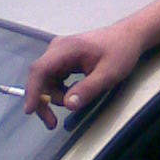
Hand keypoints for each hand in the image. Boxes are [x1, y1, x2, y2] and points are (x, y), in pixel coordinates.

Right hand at [24, 23, 144, 128]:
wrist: (129, 37)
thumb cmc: (120, 52)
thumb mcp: (109, 74)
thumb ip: (88, 89)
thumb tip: (68, 105)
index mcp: (66, 49)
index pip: (40, 70)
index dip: (33, 91)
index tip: (30, 110)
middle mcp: (57, 49)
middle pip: (40, 78)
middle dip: (43, 101)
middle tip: (51, 123)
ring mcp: (59, 54)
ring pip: (46, 80)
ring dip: (54, 97)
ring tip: (74, 104)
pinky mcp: (64, 60)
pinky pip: (54, 78)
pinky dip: (60, 91)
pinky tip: (74, 95)